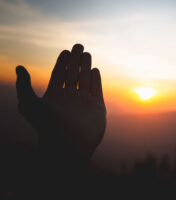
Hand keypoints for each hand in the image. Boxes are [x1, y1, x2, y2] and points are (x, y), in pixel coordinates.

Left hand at [16, 44, 105, 164]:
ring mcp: (84, 103)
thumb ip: (23, 85)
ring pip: (85, 80)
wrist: (68, 145)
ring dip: (86, 66)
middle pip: (73, 75)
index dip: (61, 63)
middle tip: (78, 45)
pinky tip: (94, 70)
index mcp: (55, 97)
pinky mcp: (97, 108)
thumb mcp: (29, 104)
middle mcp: (69, 99)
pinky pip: (97, 90)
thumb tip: (19, 67)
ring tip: (86, 53)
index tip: (65, 52)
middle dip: (75, 60)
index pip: (59, 76)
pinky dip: (96, 80)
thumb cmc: (47, 126)